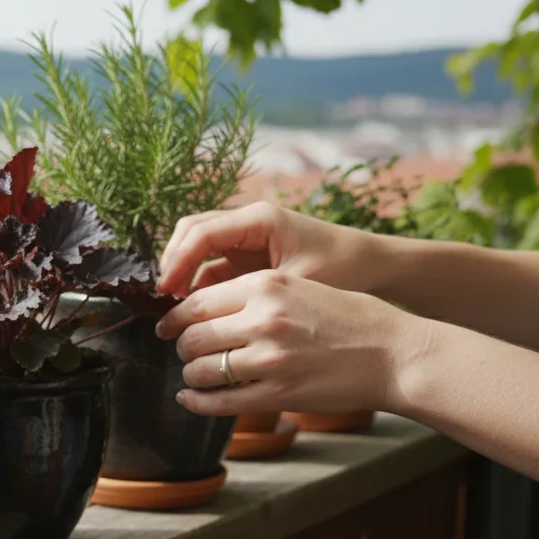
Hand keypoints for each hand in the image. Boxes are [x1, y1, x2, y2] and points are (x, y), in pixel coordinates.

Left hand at [155, 270, 427, 416]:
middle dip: (182, 348)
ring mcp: (269, 359)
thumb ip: (256, 294)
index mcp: (266, 285)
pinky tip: (192, 399)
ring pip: (201, 370)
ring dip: (191, 375)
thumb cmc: (353, 319)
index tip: (166, 327)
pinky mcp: (277, 394)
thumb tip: (206, 309)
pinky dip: (197, 403)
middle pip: (192, 336)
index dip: (174, 318)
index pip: (197, 302)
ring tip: (196, 376)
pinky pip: (218, 402)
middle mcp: (263, 319)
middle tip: (185, 353)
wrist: (397, 354)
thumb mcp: (302, 287)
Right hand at [157, 202, 379, 297]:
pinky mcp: (249, 256)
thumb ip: (253, 297)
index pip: (201, 232)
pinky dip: (199, 285)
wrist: (375, 267)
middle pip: (191, 233)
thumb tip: (206, 319)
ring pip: (198, 248)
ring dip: (184, 274)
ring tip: (175, 308)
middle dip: (173, 263)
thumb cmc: (342, 271)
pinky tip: (196, 311)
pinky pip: (213, 266)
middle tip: (163, 299)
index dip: (177, 260)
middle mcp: (248, 222)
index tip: (165, 291)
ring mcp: (247, 238)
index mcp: (259, 219)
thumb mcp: (297, 285)